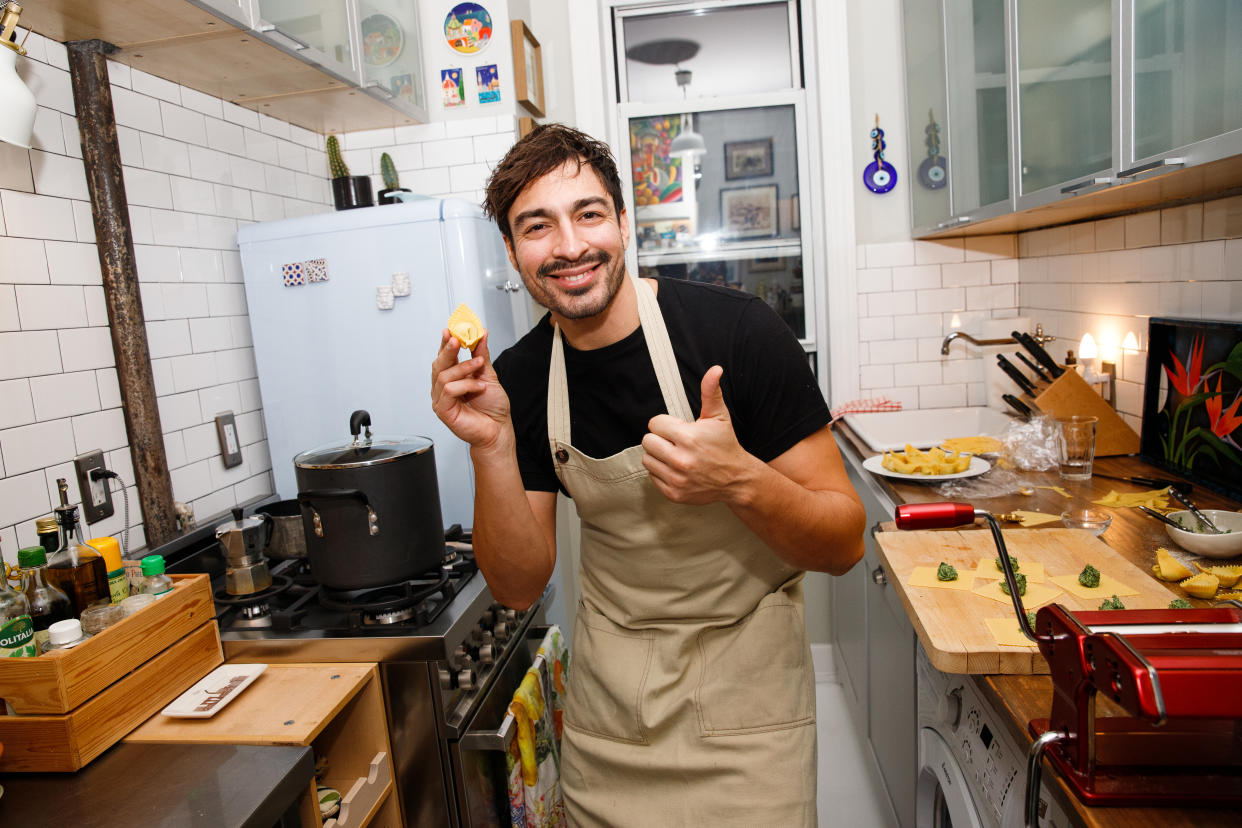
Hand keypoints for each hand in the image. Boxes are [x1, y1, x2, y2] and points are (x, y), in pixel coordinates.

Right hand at [431, 330, 512, 452]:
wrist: (498, 429)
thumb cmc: (492, 407)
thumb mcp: (488, 375)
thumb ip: (481, 355)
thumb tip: (481, 333)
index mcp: (452, 378)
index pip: (444, 357)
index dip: (445, 343)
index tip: (450, 329)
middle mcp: (444, 388)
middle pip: (439, 364)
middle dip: (448, 350)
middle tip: (457, 339)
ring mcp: (441, 399)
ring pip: (444, 376)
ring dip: (463, 367)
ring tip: (479, 366)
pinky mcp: (443, 410)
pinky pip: (449, 390)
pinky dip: (466, 385)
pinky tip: (479, 387)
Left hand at [641, 366, 757, 504]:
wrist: (736, 478)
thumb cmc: (725, 445)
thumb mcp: (719, 416)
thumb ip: (711, 392)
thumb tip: (715, 370)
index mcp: (689, 438)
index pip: (654, 424)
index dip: (665, 424)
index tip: (678, 429)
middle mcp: (681, 460)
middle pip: (647, 441)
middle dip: (660, 438)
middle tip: (675, 441)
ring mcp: (677, 479)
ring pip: (647, 459)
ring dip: (658, 455)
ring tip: (675, 454)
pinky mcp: (674, 493)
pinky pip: (652, 476)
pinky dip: (661, 471)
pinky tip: (676, 468)